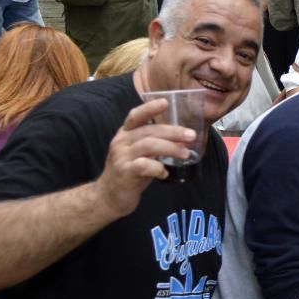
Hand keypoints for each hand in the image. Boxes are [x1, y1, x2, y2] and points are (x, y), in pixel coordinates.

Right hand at [91, 99, 198, 218]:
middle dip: (173, 132)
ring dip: (170, 148)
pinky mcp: (124, 173)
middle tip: (191, 136)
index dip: (150, 108)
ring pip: (149, 145)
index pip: (136, 116)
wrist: (108, 197)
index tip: (166, 102)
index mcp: (125, 134)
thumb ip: (155, 144)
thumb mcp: (139, 153)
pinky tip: (164, 174)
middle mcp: (121, 142)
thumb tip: (183, 139)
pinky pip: (144, 166)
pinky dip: (158, 168)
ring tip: (185, 154)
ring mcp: (121, 157)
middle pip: (149, 131)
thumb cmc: (129, 172)